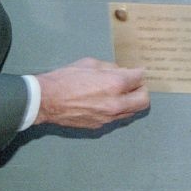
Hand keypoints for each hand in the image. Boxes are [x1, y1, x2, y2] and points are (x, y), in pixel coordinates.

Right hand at [34, 57, 149, 128]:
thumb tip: (122, 71)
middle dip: (142, 90)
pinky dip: (117, 110)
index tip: (137, 72)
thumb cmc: (66, 78)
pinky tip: (107, 103)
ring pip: (132, 112)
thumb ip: (110, 68)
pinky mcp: (100, 126)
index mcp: (115, 84)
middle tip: (134, 85)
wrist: (47, 101)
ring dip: (131, 102)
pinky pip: (117, 118)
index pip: (139, 79)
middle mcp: (117, 104)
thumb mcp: (90, 64)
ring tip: (121, 94)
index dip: (139, 73)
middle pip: (144, 100)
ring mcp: (109, 118)